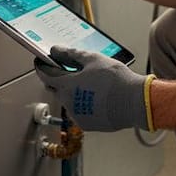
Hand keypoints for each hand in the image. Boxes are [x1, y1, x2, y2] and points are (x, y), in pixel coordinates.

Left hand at [34, 47, 153, 132]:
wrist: (135, 102)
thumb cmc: (116, 80)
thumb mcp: (94, 59)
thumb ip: (71, 54)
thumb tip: (56, 50)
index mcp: (67, 85)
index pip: (46, 75)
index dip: (42, 67)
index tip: (41, 62)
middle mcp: (68, 102)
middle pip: (56, 88)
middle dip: (58, 79)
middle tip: (68, 70)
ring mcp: (77, 115)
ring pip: (68, 101)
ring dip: (72, 92)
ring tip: (91, 83)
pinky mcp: (86, 124)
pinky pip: (79, 111)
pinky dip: (83, 103)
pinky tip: (96, 97)